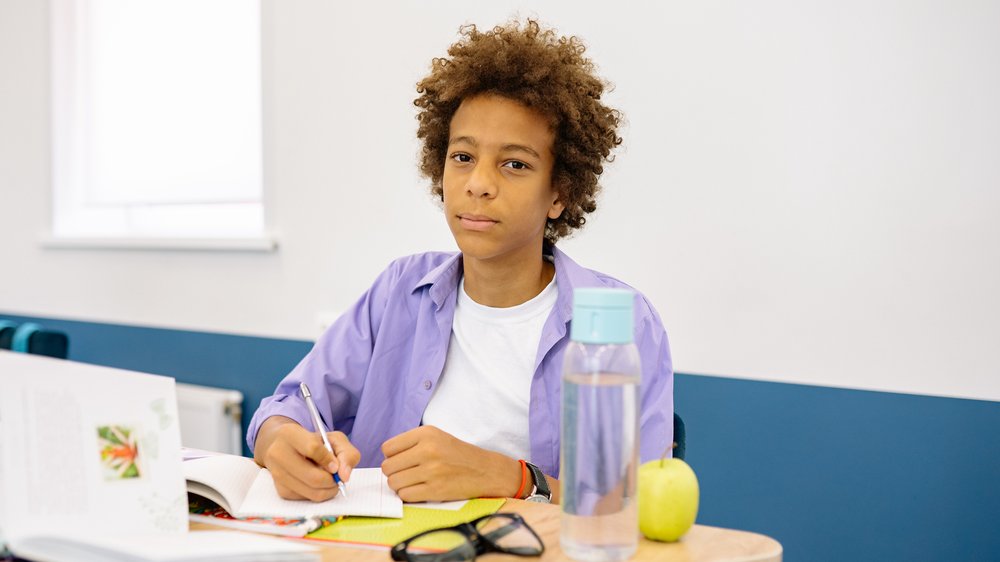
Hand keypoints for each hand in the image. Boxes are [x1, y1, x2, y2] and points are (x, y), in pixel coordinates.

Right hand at [253, 416, 360, 501]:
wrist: (287, 448)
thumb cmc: (313, 442)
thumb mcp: (334, 439)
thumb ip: (346, 453)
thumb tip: (344, 475)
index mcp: (290, 433)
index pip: (313, 448)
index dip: (329, 460)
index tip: (336, 466)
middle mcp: (278, 453)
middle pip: (313, 477)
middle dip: (332, 481)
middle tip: (337, 477)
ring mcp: (277, 473)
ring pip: (311, 492)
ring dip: (328, 489)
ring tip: (329, 480)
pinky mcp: (280, 490)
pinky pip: (307, 499)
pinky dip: (318, 494)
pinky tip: (317, 484)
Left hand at [380, 426, 520, 501]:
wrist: (486, 471)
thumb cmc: (458, 454)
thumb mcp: (437, 436)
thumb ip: (411, 442)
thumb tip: (386, 457)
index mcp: (426, 434)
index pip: (388, 448)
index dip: (392, 457)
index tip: (402, 460)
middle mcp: (428, 450)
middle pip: (388, 467)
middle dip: (394, 473)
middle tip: (407, 473)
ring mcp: (431, 471)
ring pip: (394, 482)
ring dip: (400, 485)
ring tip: (413, 482)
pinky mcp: (435, 490)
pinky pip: (405, 495)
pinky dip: (408, 495)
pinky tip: (419, 490)